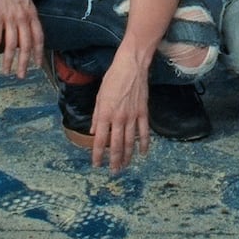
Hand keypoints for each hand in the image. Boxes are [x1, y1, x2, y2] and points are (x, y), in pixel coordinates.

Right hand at [0, 0, 43, 79]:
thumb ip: (25, 11)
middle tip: (22, 75)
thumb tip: (24, 24)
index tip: (38, 64)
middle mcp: (23, 16)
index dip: (39, 52)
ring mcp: (10, 17)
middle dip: (24, 63)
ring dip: (8, 61)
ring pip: (12, 45)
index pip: (39, 36)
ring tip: (6, 72)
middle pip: (26, 45)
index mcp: (31, 12)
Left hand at [90, 54, 149, 172]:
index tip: (96, 165)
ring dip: (127, 157)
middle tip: (113, 172)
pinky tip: (143, 154)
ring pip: (130, 142)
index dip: (97, 155)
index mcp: (105, 114)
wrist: (131, 66)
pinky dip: (144, 144)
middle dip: (113, 161)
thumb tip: (94, 131)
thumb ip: (97, 115)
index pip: (100, 140)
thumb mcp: (99, 96)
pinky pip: (144, 132)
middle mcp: (119, 118)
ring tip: (124, 167)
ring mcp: (133, 116)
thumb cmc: (113, 78)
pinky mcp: (144, 113)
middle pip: (115, 145)